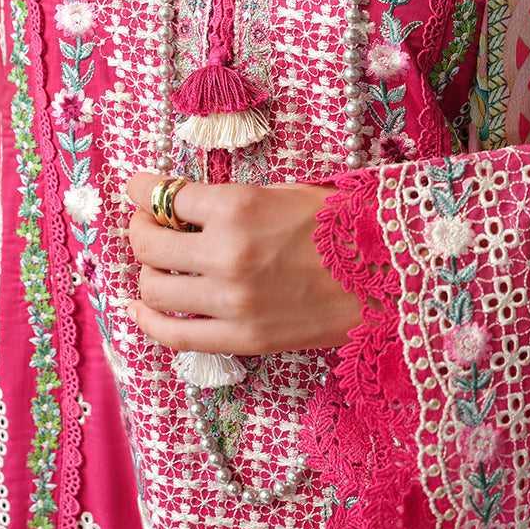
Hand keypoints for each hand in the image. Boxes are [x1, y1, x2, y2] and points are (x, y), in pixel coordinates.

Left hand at [125, 172, 364, 355]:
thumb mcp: (283, 192)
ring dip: (147, 272)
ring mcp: (232, 302)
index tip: (139, 189)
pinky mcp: (242, 339)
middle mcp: (227, 253)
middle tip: (147, 223)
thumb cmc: (341, 226)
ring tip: (159, 265)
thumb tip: (179, 203)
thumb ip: (228, 201)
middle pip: (148, 243)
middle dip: (140, 228)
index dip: (142, 190)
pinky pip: (174, 336)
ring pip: (153, 289)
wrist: (390, 278)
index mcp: (238, 206)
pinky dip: (149, 321)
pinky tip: (144, 309)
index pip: (164, 196)